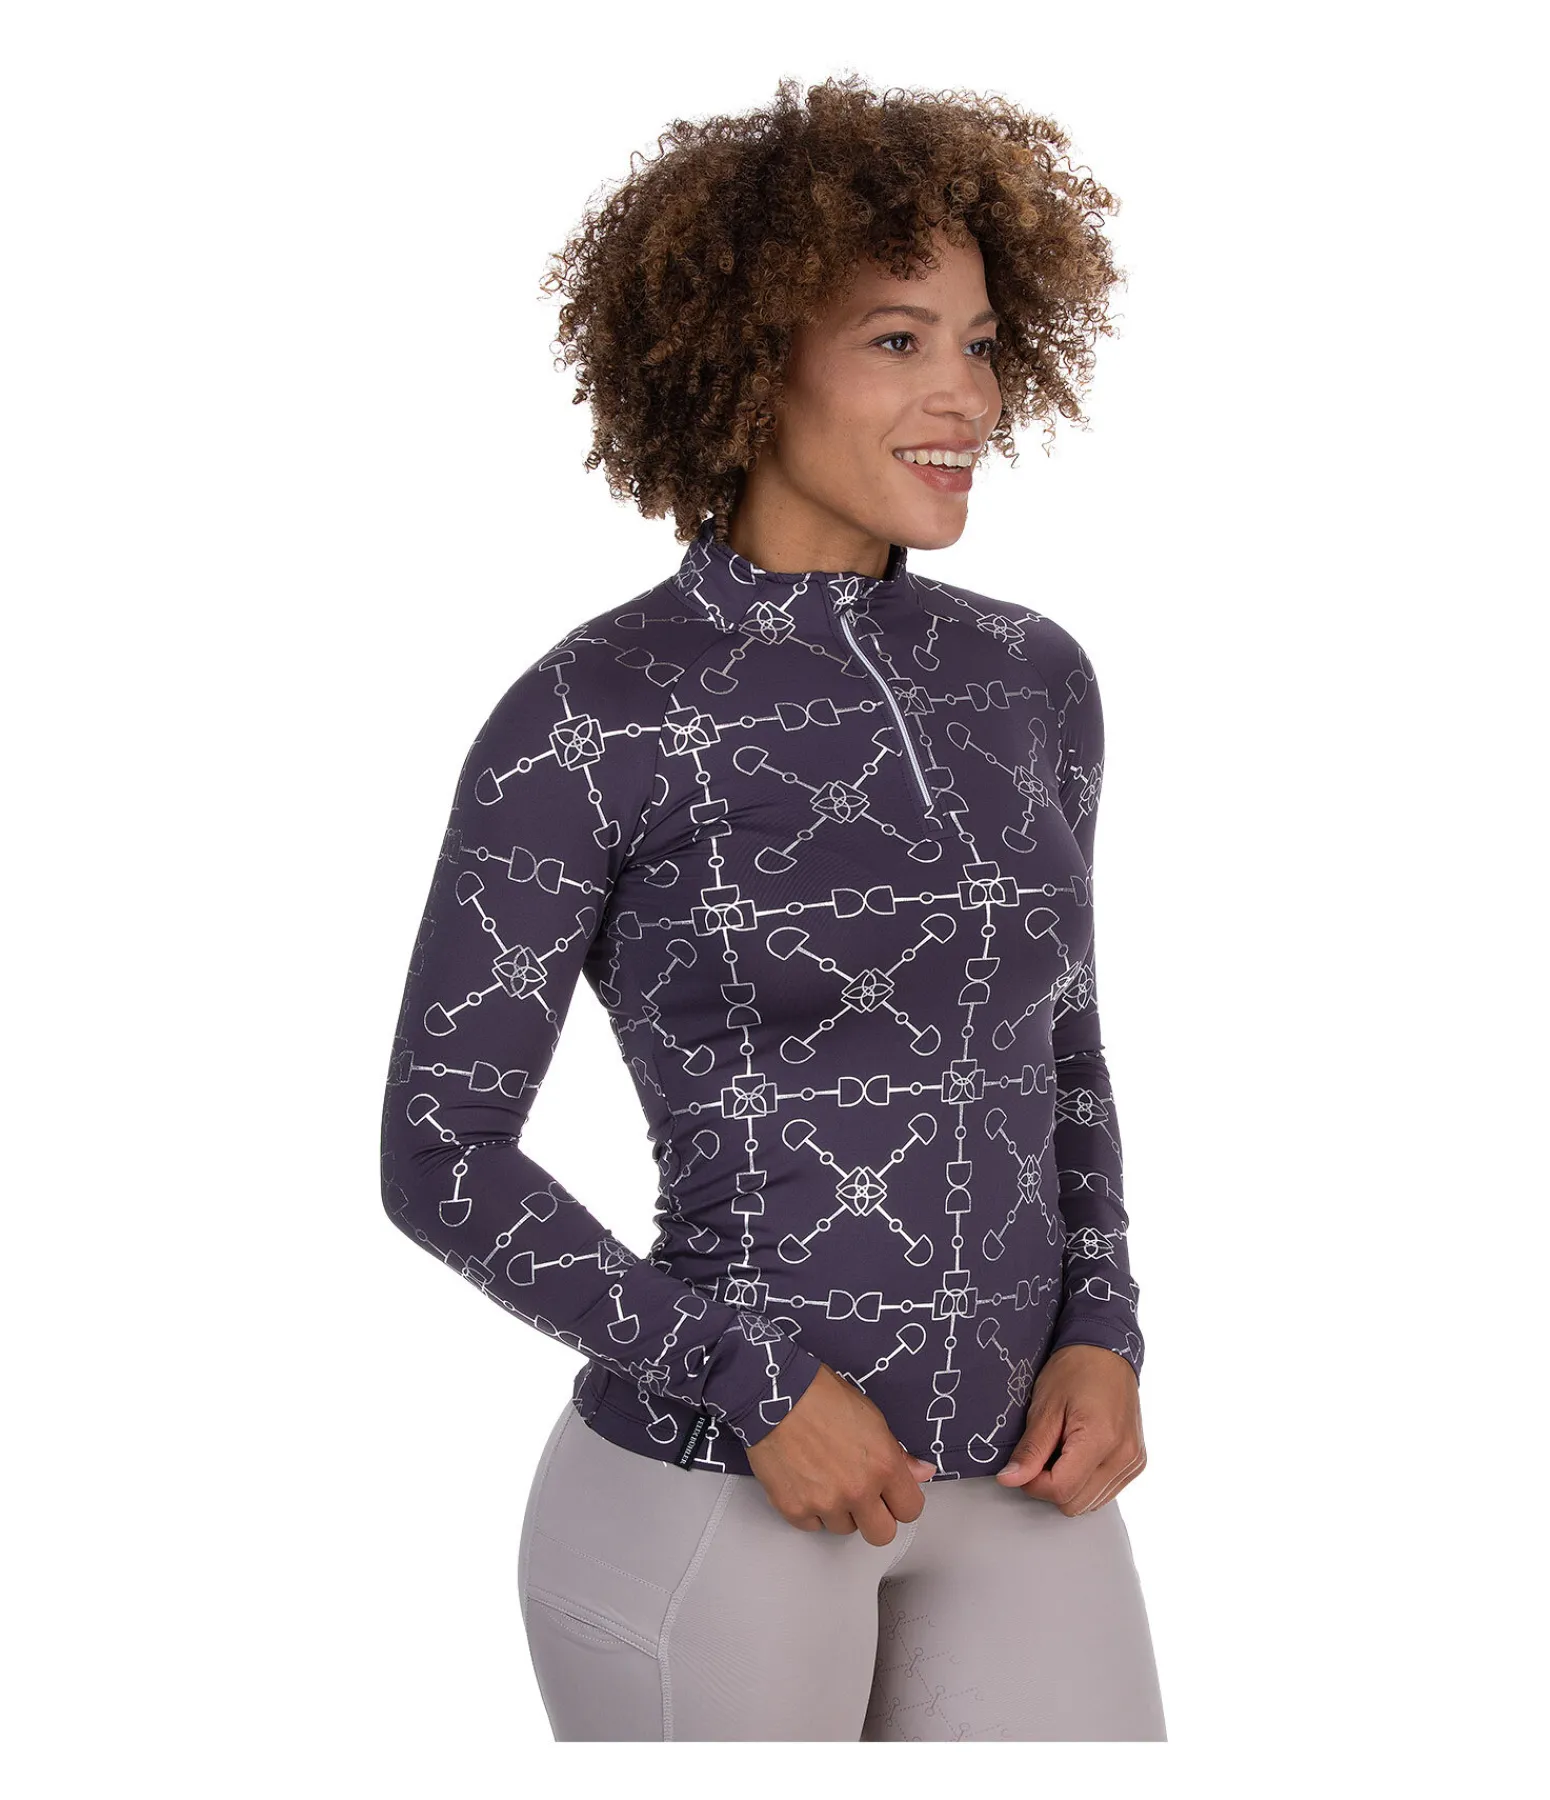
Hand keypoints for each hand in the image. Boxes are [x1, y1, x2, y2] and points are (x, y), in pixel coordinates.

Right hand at [745, 1363, 938, 1544]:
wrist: (774, 1394)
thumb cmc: (820, 1396)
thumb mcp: (871, 1416)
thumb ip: (898, 1453)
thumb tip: (922, 1472)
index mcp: (883, 1465)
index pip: (910, 1510)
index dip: (901, 1502)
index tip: (892, 1496)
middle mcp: (858, 1490)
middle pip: (882, 1534)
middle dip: (875, 1518)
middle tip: (862, 1496)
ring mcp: (825, 1504)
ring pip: (844, 1529)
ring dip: (840, 1511)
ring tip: (826, 1478)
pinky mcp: (795, 1510)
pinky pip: (812, 1526)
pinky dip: (810, 1509)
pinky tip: (806, 1481)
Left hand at [995, 1344, 1145, 1514]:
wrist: (1107, 1351)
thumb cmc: (1076, 1369)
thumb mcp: (1045, 1405)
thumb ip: (1030, 1448)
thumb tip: (1011, 1479)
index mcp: (1101, 1439)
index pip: (1061, 1490)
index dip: (1034, 1483)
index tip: (1025, 1464)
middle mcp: (1124, 1457)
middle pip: (1075, 1504)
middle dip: (1050, 1486)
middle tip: (1042, 1453)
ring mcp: (1133, 1462)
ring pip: (1090, 1504)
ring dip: (1069, 1485)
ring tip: (1062, 1449)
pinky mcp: (1136, 1463)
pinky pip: (1105, 1492)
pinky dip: (1086, 1481)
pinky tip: (1078, 1454)